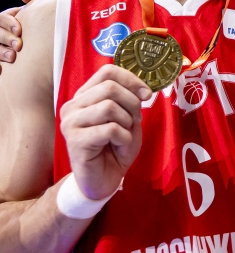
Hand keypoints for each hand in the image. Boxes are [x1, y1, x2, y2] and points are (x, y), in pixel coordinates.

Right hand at [0, 0, 42, 65]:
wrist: (42, 50)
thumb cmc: (39, 27)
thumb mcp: (36, 15)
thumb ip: (33, 3)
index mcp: (7, 19)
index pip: (1, 18)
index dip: (9, 23)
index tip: (19, 30)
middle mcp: (0, 31)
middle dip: (6, 38)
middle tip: (19, 46)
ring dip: (0, 52)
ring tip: (12, 58)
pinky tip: (1, 71)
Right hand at [59, 65, 151, 199]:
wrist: (103, 180)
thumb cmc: (115, 148)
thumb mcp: (128, 119)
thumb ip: (131, 101)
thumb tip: (143, 89)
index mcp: (85, 96)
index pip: (107, 72)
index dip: (131, 79)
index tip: (146, 94)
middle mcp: (72, 106)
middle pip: (109, 88)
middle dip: (132, 104)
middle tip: (134, 123)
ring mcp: (70, 123)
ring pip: (109, 107)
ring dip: (127, 123)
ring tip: (124, 137)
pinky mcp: (75, 141)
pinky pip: (110, 129)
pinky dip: (124, 139)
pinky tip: (119, 148)